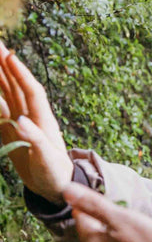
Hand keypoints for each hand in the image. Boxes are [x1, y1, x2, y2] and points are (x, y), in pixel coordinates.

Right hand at [0, 42, 72, 203]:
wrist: (56, 187)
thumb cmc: (55, 174)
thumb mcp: (46, 159)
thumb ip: (35, 140)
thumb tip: (20, 121)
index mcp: (42, 120)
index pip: (31, 91)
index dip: (21, 74)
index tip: (10, 55)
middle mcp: (32, 116)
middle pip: (17, 85)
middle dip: (6, 64)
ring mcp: (21, 121)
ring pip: (8, 92)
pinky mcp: (13, 131)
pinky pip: (0, 109)